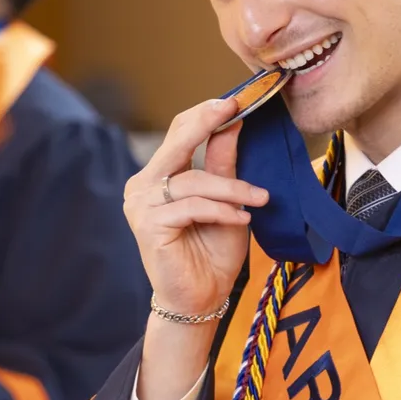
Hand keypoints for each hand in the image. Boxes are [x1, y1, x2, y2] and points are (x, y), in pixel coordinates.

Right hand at [124, 96, 268, 318]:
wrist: (202, 298)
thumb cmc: (212, 252)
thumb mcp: (225, 200)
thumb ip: (222, 164)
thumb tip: (232, 122)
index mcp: (157, 176)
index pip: (178, 133)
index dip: (205, 114)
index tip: (236, 100)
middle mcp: (142, 185)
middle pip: (176, 141)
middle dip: (207, 122)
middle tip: (235, 109)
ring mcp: (140, 205)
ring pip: (194, 181)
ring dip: (233, 189)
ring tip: (260, 199)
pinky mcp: (148, 225)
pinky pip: (192, 207)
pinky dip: (221, 211)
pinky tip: (241, 218)